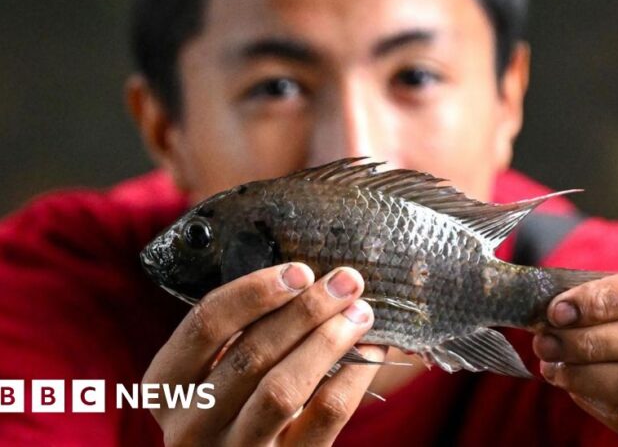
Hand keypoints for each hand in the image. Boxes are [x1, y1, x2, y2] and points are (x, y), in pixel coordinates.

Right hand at [143, 263, 383, 445]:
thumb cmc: (234, 405)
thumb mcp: (217, 372)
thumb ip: (243, 332)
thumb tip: (306, 279)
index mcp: (166, 387)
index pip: (204, 325)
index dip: (253, 292)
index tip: (298, 270)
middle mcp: (191, 425)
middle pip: (250, 353)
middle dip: (304, 310)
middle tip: (345, 281)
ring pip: (283, 388)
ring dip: (327, 340)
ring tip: (360, 312)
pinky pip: (323, 416)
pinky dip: (353, 377)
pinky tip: (372, 350)